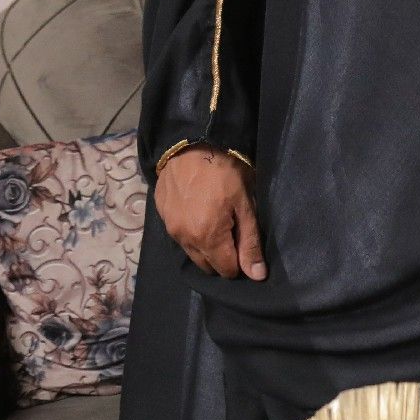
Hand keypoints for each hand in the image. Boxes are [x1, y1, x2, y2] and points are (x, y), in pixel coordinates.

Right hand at [155, 146, 266, 280]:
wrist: (191, 144)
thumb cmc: (226, 172)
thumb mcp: (245, 204)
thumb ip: (250, 242)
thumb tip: (257, 275)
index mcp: (208, 238)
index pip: (226, 270)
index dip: (240, 263)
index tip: (246, 244)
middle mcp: (185, 239)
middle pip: (207, 266)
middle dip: (222, 258)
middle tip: (234, 234)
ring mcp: (170, 229)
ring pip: (192, 253)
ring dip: (206, 247)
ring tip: (217, 223)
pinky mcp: (162, 216)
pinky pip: (180, 237)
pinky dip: (192, 233)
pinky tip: (200, 214)